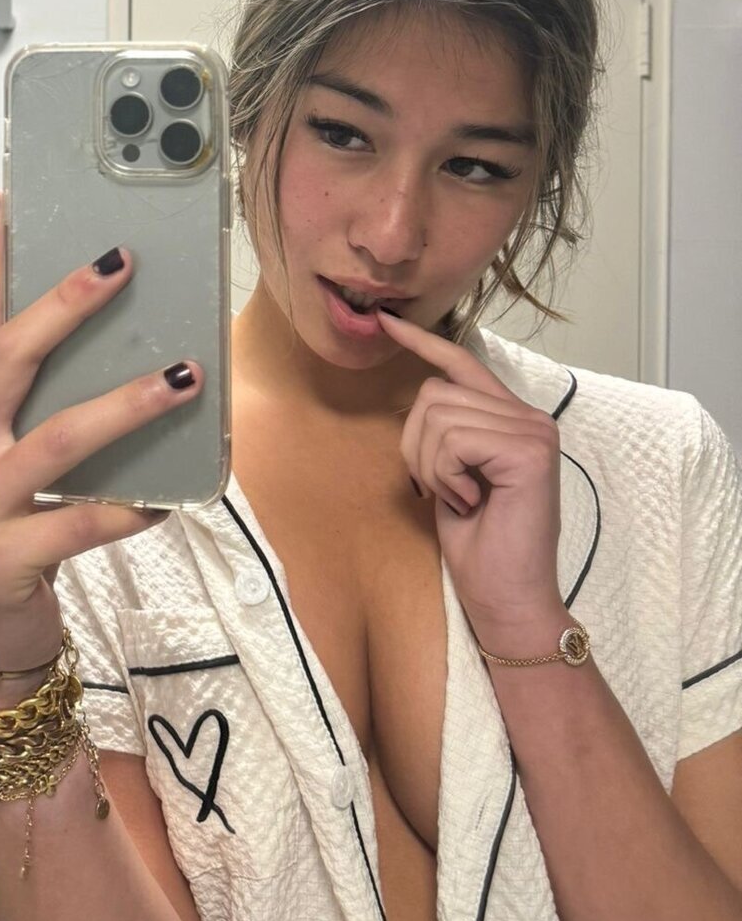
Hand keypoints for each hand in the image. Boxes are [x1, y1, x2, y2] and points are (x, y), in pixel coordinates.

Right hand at [0, 191, 193, 674]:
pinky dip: (124, 509)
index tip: (10, 204)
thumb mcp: (5, 455)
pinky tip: (166, 499)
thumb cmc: (4, 526)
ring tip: (181, 378)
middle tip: (121, 263)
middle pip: (8, 360)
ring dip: (122, 406)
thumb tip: (116, 336)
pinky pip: (75, 526)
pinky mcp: (1, 557)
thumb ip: (39, 402)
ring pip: (54, 441)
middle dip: (65, 306)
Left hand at [375, 307, 566, 639]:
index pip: (461, 363)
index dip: (422, 342)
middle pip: (432, 393)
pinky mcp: (529, 449)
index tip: (387, 323)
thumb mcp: (451, 474)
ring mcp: (533, 430)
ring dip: (431, 465)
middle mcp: (530, 416)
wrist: (506, 597)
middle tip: (445, 491)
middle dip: (417, 446)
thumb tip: (422, 393)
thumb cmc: (478, 544)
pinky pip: (453, 440)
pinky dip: (446, 476)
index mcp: (512, 419)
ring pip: (438, 414)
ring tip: (460, 498)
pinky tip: (472, 502)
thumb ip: (447, 430)